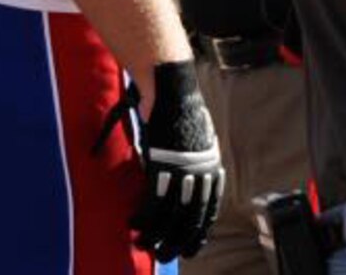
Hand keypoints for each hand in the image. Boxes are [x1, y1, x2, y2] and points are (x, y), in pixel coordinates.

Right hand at [130, 60, 223, 258]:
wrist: (173, 92)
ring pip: (170, 215)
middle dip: (178, 241)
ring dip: (155, 234)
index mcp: (212, 168)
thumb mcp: (198, 141)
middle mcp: (201, 172)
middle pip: (191, 218)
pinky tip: (133, 225)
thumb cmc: (182, 114)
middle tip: (165, 254)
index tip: (192, 247)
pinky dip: (142, 217)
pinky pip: (152, 202)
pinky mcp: (162, 166)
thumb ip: (196, 163)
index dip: (200, 231)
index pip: (209, 209)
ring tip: (144, 244)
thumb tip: (189, 183)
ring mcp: (182, 170)